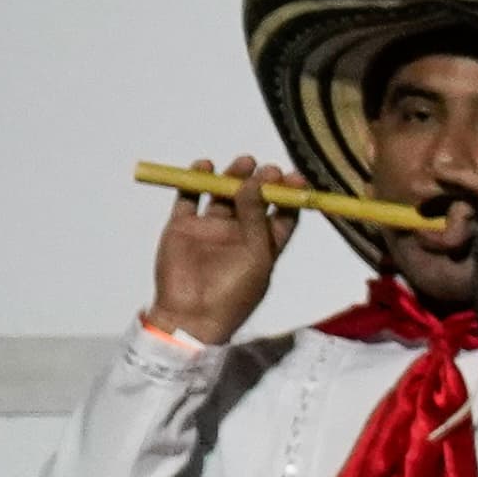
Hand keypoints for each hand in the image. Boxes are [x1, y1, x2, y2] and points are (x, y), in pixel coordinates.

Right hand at [147, 155, 297, 346]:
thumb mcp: (257, 257)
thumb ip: (256, 218)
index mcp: (263, 247)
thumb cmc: (233, 293)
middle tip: (269, 168)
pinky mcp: (183, 227)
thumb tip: (255, 181)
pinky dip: (194, 179)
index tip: (295, 177)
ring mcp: (209, 229)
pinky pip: (188, 197)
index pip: (281, 215)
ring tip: (244, 162)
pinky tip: (204, 166)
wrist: (191, 314)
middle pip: (252, 200)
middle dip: (261, 181)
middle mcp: (238, 235)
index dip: (289, 195)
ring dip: (232, 176)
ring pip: (222, 195)